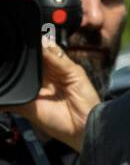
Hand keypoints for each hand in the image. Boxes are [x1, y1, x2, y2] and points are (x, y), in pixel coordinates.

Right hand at [12, 39, 100, 153]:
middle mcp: (39, 76)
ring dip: (4, 74)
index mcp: (52, 66)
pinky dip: (2, 98)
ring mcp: (30, 90)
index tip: (19, 37)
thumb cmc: (86, 99)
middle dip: (14, 58)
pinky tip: (0, 90)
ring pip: (12, 79)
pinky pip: (7, 100)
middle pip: (21, 63)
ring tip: (1, 67)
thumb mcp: (75, 74)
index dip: (28, 45)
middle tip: (7, 52)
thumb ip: (58, 59)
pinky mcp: (23, 105)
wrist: (84, 126)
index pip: (36, 51)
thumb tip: (42, 42)